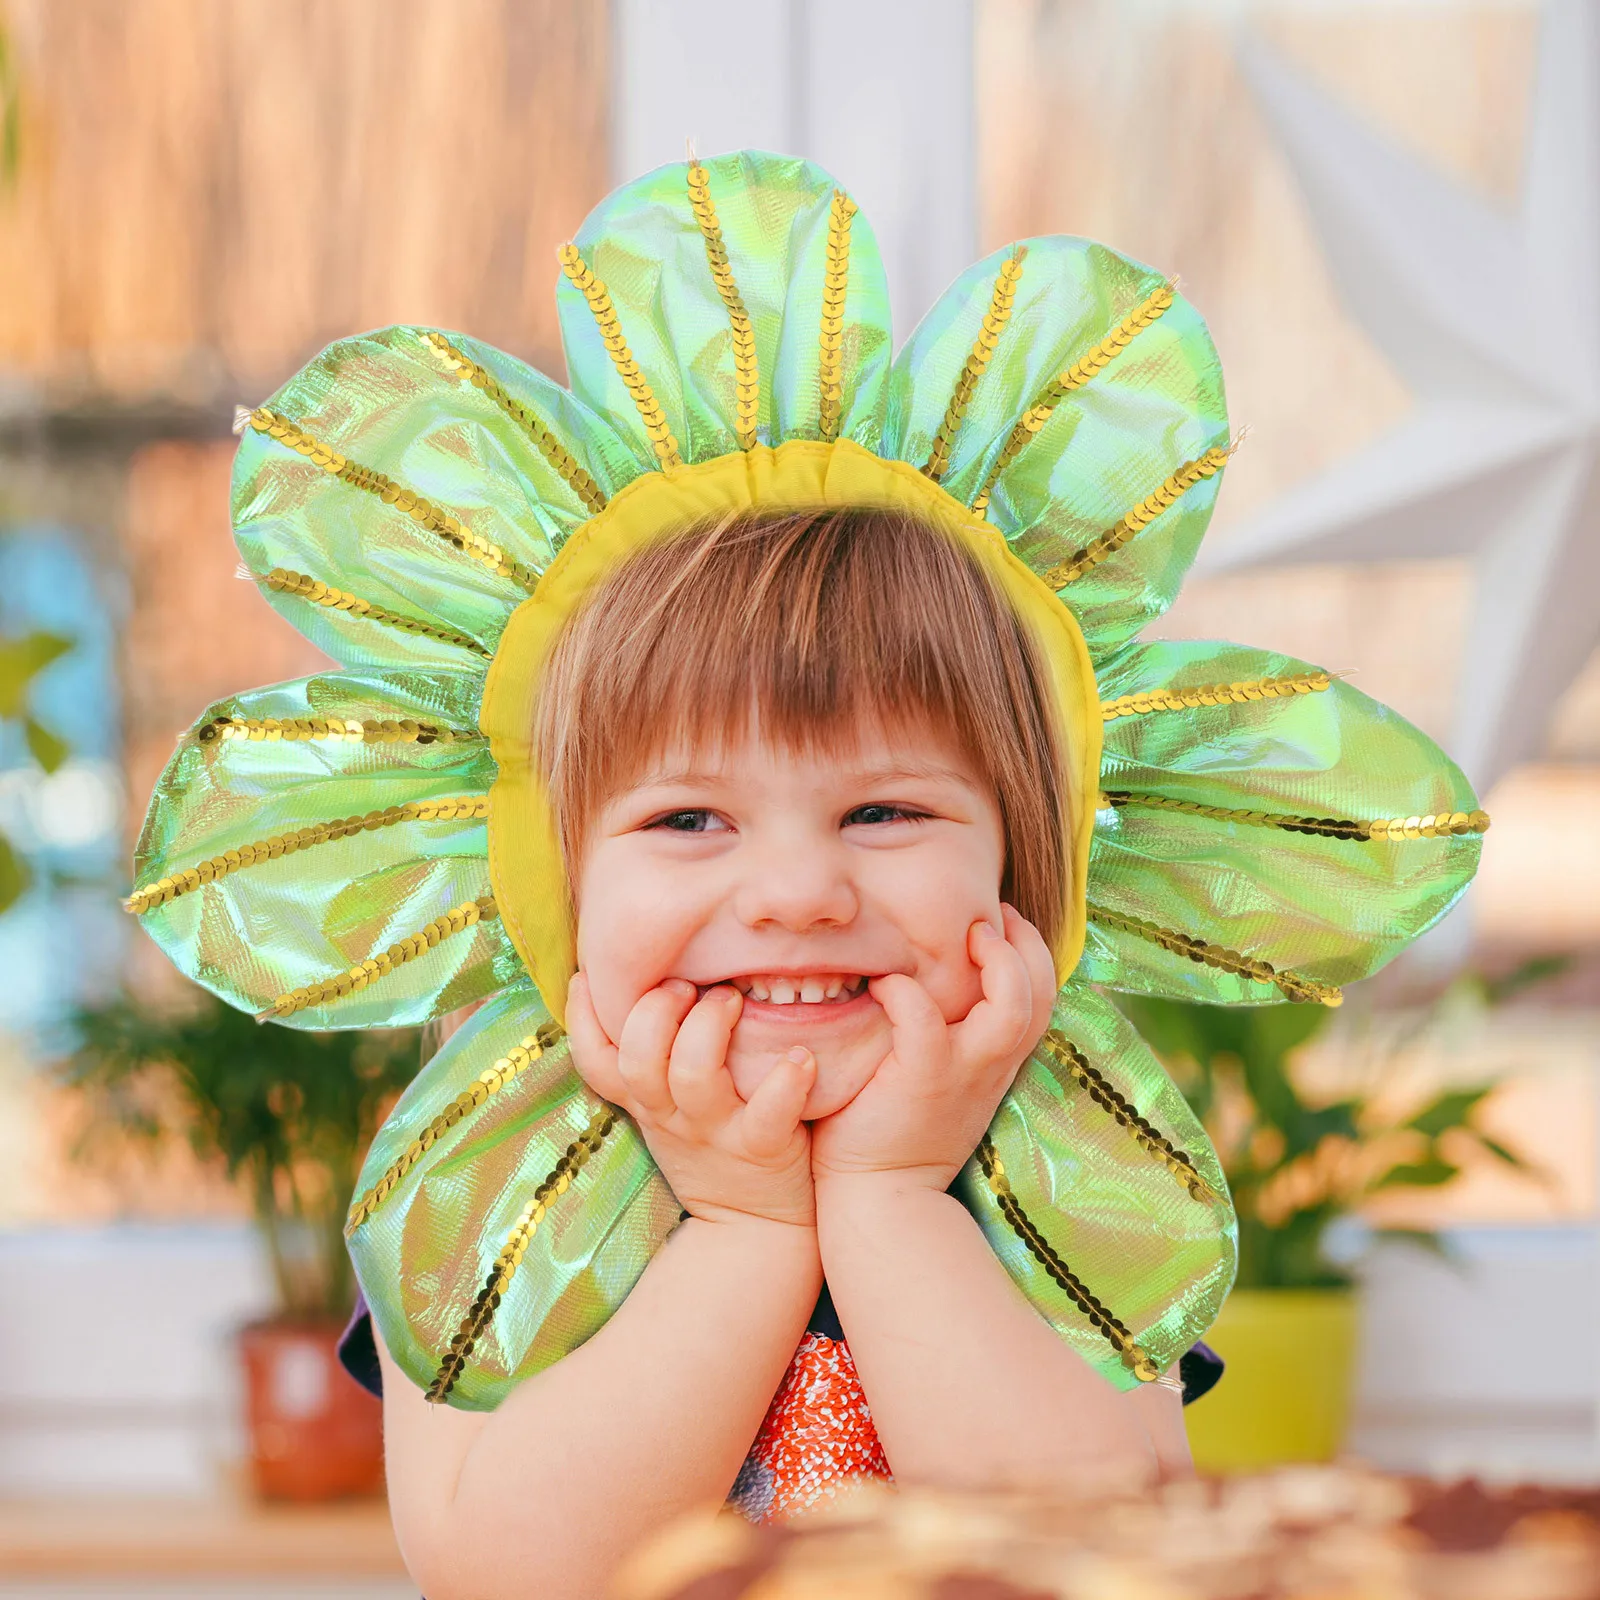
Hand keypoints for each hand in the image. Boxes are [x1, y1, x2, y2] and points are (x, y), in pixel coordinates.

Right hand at [566, 974, 818, 1228]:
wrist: (753, 1229)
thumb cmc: (711, 1148)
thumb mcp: (665, 1111)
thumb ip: (652, 1059)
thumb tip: (643, 985)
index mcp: (645, 1101)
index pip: (594, 1060)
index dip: (581, 1016)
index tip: (588, 973)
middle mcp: (671, 1115)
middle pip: (638, 1059)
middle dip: (656, 1010)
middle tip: (686, 985)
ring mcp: (715, 1132)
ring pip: (693, 1076)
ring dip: (710, 1027)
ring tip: (733, 1000)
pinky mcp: (762, 1148)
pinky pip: (769, 1114)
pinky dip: (786, 1081)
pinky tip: (800, 1057)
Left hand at [810, 905, 1055, 1193]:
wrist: (880, 1198)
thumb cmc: (896, 1130)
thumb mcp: (942, 1078)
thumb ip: (950, 1034)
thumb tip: (930, 977)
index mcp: (999, 1059)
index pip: (1042, 994)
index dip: (1030, 950)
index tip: (998, 925)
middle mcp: (992, 1063)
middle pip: (1042, 991)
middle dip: (1025, 942)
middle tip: (989, 918)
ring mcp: (962, 1071)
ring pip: (1012, 1006)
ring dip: (996, 961)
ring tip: (966, 937)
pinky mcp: (922, 1078)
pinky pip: (923, 1016)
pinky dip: (905, 991)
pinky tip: (884, 986)